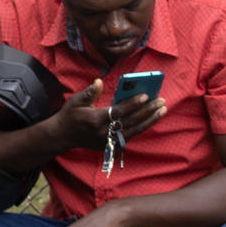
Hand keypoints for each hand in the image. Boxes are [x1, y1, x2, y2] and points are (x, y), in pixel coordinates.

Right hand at [50, 79, 166, 151]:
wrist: (63, 136)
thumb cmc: (71, 115)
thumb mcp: (76, 101)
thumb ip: (90, 92)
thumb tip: (100, 81)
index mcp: (95, 120)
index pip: (118, 112)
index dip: (132, 104)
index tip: (145, 96)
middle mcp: (103, 132)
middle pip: (131, 121)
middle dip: (147, 111)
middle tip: (161, 101)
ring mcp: (108, 140)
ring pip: (134, 130)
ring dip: (150, 120)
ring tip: (162, 110)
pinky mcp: (111, 145)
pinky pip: (130, 135)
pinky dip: (142, 126)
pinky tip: (152, 118)